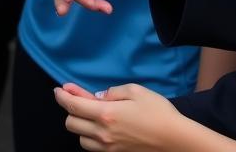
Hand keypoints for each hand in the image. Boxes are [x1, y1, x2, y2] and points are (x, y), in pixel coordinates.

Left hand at [54, 82, 182, 148]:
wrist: (176, 140)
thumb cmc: (158, 112)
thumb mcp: (135, 91)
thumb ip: (112, 92)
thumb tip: (98, 96)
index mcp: (106, 114)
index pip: (74, 106)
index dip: (62, 96)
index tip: (59, 90)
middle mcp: (104, 134)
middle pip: (71, 124)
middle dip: (69, 110)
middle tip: (75, 98)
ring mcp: (110, 148)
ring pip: (80, 139)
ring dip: (79, 126)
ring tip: (88, 114)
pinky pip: (94, 148)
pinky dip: (90, 138)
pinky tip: (99, 128)